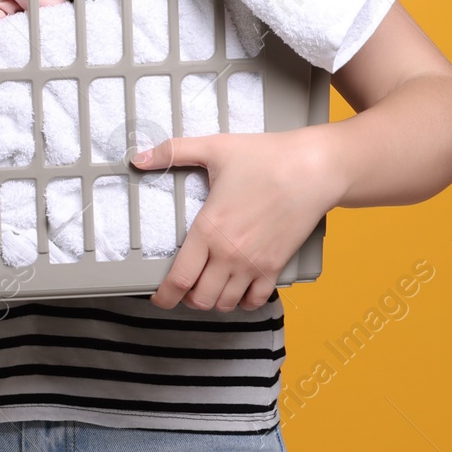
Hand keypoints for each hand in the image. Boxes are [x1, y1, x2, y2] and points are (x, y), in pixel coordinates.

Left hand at [132, 128, 337, 311]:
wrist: (313, 169)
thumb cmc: (266, 157)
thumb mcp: (215, 148)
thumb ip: (174, 152)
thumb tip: (138, 157)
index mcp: (208, 230)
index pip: (179, 280)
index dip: (164, 296)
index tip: (160, 297)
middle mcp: (229, 254)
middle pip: (200, 299)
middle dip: (187, 298)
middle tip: (186, 286)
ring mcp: (254, 263)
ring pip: (225, 303)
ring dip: (214, 299)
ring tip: (211, 285)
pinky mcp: (276, 265)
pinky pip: (256, 300)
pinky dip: (244, 301)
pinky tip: (240, 287)